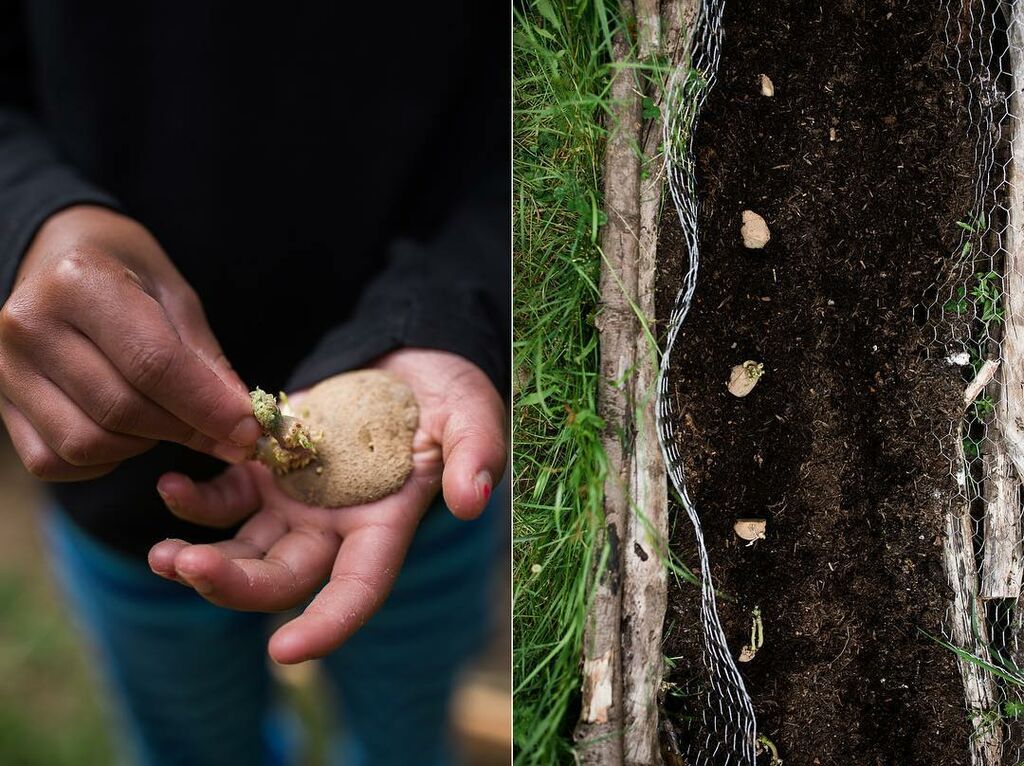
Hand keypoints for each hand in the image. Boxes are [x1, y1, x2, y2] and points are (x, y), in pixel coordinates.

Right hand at [0, 205, 261, 479]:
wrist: (55, 256)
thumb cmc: (126, 272)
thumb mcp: (176, 297)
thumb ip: (206, 362)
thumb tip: (242, 424)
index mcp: (79, 282)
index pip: (153, 364)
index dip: (207, 407)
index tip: (250, 431)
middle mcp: (30, 324)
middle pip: (122, 409)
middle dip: (185, 430)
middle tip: (226, 435)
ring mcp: (5, 367)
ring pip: (87, 443)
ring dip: (144, 446)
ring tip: (169, 420)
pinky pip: (55, 461)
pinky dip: (103, 461)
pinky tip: (127, 433)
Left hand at [147, 349, 506, 662]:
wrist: (408, 363)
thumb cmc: (449, 396)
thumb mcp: (473, 418)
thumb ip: (476, 455)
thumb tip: (470, 500)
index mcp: (384, 527)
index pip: (357, 590)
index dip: (326, 624)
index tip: (285, 651)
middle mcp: (334, 528)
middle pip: (282, 578)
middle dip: (235, 585)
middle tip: (188, 568)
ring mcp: (296, 502)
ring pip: (244, 549)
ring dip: (201, 559)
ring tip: (162, 556)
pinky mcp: (268, 468)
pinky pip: (225, 496)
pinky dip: (196, 499)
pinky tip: (171, 486)